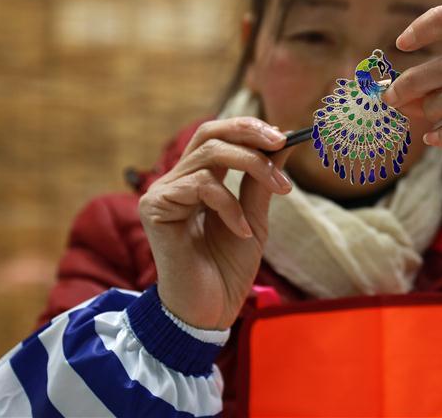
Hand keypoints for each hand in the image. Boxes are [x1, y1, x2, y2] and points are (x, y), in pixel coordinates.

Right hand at [138, 117, 292, 329]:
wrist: (209, 311)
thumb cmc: (227, 269)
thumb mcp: (253, 218)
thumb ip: (262, 181)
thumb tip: (285, 142)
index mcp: (198, 180)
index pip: (219, 136)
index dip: (251, 130)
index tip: (287, 137)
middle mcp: (177, 180)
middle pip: (209, 131)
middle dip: (249, 132)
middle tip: (282, 141)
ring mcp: (163, 192)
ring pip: (210, 153)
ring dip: (253, 165)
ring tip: (279, 189)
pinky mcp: (154, 207)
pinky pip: (201, 185)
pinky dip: (230, 205)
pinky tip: (241, 231)